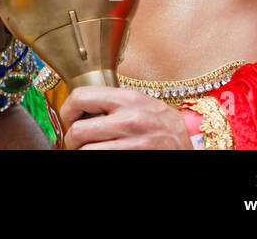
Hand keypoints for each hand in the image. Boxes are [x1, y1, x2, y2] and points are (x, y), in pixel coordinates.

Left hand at [59, 86, 192, 149]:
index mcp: (128, 99)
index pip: (81, 96)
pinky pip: (101, 158)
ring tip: (89, 149)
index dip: (67, 109)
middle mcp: (130, 120)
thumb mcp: (142, 103)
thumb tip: (80, 105)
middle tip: (76, 141)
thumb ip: (115, 101)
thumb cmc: (163, 125)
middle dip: (72, 139)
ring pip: (86, 150)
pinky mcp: (135, 158)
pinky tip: (103, 153)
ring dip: (83, 151)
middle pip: (78, 130)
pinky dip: (94, 157)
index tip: (69, 118)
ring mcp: (133, 144)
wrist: (189, 144)